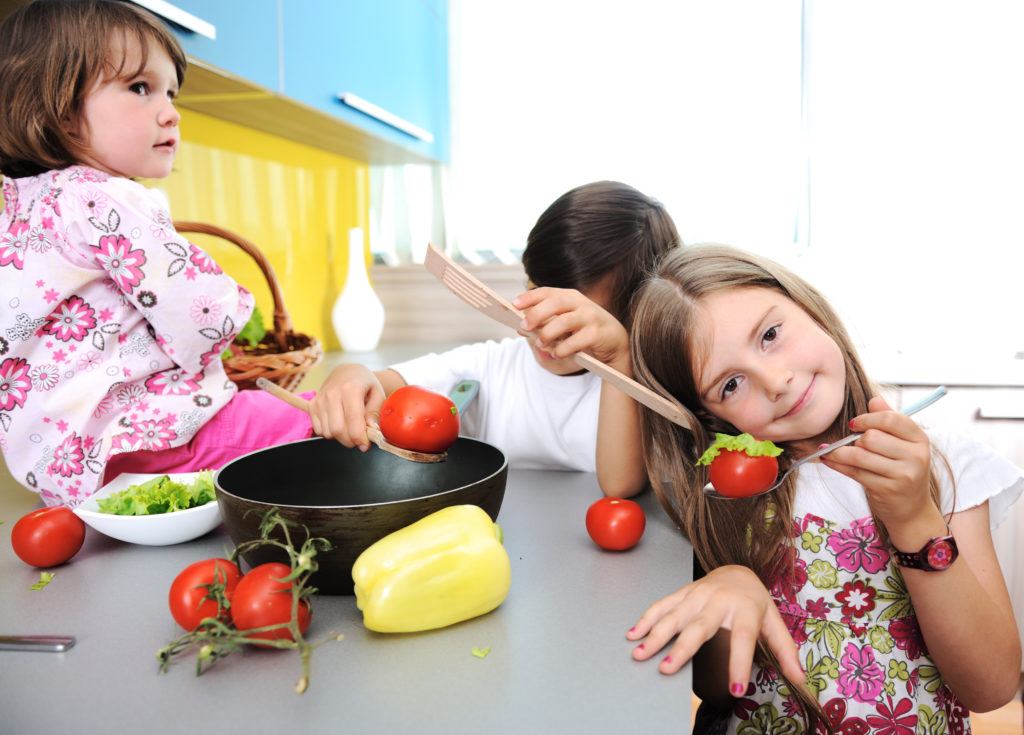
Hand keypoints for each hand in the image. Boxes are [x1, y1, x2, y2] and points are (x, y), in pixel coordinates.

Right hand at [307, 363, 384, 449]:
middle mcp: (332, 394)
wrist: (346, 372)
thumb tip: (372, 430)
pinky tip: (339, 423)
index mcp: (351, 388)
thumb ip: (375, 413)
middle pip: (337, 430)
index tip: (365, 445)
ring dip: (341, 437)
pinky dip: (330, 433)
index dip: (359, 438)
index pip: (353, 420)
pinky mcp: (312, 405)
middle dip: (350, 441)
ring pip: (328, 432)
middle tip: (359, 439)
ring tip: (350, 427)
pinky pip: (319, 430)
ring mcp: (320, 400)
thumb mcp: (377, 394)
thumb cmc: (364, 384)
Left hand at [511, 287, 628, 370]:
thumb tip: (520, 329)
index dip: (530, 297)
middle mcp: (581, 303)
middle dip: (536, 314)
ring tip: (540, 344)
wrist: (615, 344)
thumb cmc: (585, 332)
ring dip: (548, 333)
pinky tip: (557, 353)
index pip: (548, 292)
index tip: (514, 304)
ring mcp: (591, 317)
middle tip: (524, 327)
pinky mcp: (598, 333)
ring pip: (564, 321)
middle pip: (555, 302)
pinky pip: (576, 341)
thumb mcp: (564, 326)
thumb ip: (544, 325)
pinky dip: (563, 349)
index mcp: (570, 297)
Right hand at [626, 565, 803, 693]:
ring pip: (674, 616)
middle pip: (699, 628)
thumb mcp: (774, 622)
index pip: (743, 640)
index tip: (736, 690)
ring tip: (640, 653)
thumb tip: (800, 678)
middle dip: (681, 649)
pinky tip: (634, 634)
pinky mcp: (682, 592)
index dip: (740, 665)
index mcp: (745, 610)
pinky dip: (646, 619)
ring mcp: (697, 595)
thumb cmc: (754, 600)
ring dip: (655, 635)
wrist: (737, 569)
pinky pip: (662, 605)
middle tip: (667, 669)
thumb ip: (785, 650)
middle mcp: (719, 601)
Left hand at [818, 396, 934, 532]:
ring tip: (830, 451)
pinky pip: (854, 472)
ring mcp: (903, 475)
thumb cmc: (903, 470)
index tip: (854, 424)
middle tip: (851, 444)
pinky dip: (836, 464)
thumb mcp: (903, 444)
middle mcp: (915, 456)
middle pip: (872, 437)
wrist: (912, 509)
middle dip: (855, 440)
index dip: (867, 419)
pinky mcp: (887, 489)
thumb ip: (889, 420)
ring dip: (838, 452)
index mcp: (920, 439)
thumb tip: (874, 400)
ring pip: (859, 455)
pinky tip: (828, 459)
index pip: (891, 419)